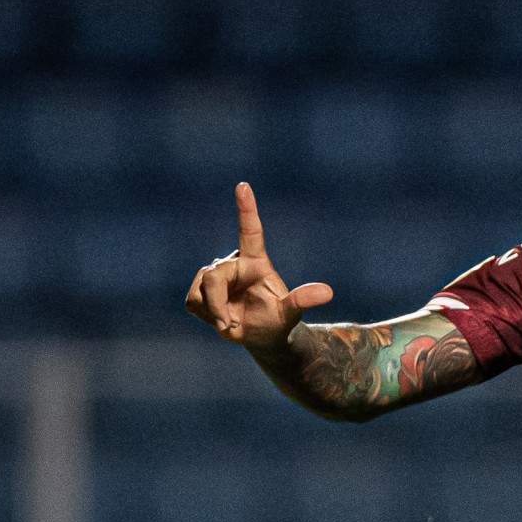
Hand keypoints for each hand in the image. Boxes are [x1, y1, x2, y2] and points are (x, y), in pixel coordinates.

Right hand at [185, 182, 333, 352]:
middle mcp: (233, 264)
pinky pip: (193, 301)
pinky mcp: (200, 290)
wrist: (261, 336)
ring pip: (200, 290)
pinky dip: (206, 316)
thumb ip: (302, 300)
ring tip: (231, 322)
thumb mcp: (290, 313)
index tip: (244, 185)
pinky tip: (219, 319)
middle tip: (229, 325)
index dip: (247, 209)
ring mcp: (214, 275)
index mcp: (256, 261)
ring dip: (214, 312)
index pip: (250, 230)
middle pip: (213, 277)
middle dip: (217, 305)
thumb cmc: (277, 321)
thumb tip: (328, 292)